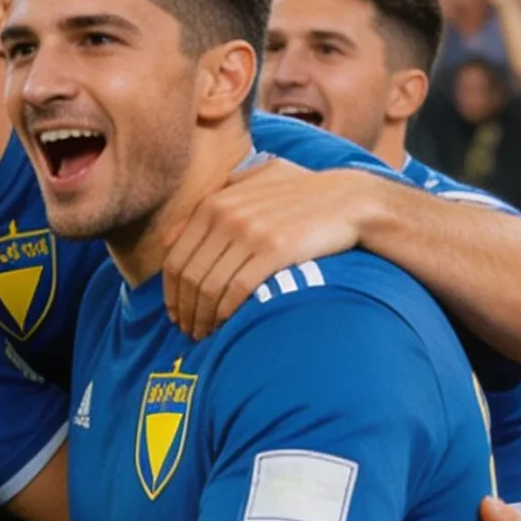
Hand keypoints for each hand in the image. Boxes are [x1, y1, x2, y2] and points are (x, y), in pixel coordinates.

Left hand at [162, 161, 375, 339]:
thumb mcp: (253, 185)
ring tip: (205, 334)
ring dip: (203, 317)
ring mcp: (249, 232)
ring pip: (209, 287)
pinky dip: (226, 313)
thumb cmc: (301, 195)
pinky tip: (227, 325)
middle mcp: (225, 216)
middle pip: (189, 277)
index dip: (171, 294)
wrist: (349, 200)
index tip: (176, 313)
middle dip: (185, 311)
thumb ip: (215, 203)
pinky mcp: (274, 250)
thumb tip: (172, 236)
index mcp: (214, 204)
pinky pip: (237, 290)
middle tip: (188, 331)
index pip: (176, 259)